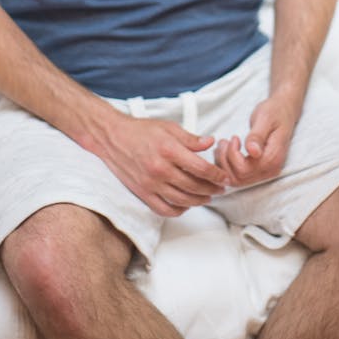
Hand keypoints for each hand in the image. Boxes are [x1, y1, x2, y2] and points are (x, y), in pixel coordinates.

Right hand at [101, 113, 228, 216]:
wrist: (113, 138)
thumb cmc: (142, 130)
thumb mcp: (169, 127)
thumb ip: (191, 138)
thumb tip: (210, 142)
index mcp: (169, 150)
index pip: (200, 168)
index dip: (216, 175)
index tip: (225, 178)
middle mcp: (160, 169)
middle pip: (193, 186)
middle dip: (211, 189)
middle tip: (221, 189)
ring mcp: (150, 183)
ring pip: (181, 200)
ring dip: (198, 201)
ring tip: (207, 197)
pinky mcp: (142, 193)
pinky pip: (164, 209)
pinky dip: (178, 210)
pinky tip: (186, 204)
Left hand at [213, 94, 296, 186]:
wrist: (284, 111)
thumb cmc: (274, 112)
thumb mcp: (265, 118)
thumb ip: (257, 136)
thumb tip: (253, 152)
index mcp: (273, 158)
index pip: (244, 170)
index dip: (233, 155)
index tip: (234, 138)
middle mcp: (270, 170)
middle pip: (238, 178)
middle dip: (225, 160)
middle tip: (224, 141)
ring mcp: (265, 173)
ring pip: (236, 180)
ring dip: (224, 164)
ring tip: (223, 144)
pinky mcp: (259, 171)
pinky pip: (239, 177)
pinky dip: (227, 166)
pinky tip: (226, 151)